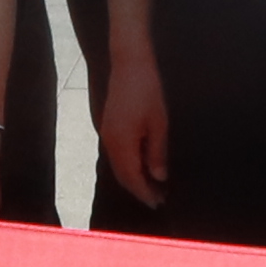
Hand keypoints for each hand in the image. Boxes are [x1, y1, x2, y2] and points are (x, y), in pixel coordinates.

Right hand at [99, 46, 171, 210]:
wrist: (129, 63)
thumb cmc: (148, 90)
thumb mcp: (159, 123)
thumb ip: (157, 152)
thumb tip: (159, 177)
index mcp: (122, 142)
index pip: (132, 177)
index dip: (145, 192)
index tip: (159, 203)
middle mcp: (110, 141)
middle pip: (122, 175)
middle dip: (139, 189)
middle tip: (159, 199)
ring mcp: (107, 133)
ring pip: (118, 165)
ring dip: (134, 178)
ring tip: (153, 185)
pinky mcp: (108, 126)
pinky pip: (117, 155)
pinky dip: (129, 165)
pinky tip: (143, 166)